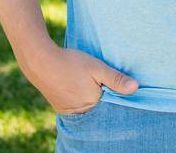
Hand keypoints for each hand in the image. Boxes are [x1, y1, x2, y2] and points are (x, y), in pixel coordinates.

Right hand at [22, 44, 138, 114]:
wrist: (40, 61)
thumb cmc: (70, 63)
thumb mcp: (97, 67)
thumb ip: (116, 79)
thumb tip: (136, 88)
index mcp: (92, 106)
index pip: (110, 107)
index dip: (117, 98)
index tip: (120, 89)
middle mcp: (80, 113)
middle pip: (99, 109)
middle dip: (105, 100)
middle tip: (105, 85)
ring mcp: (69, 112)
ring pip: (88, 108)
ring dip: (92, 99)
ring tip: (92, 86)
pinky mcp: (61, 107)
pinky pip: (77, 106)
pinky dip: (81, 99)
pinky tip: (81, 88)